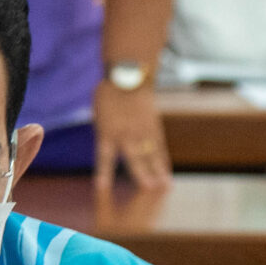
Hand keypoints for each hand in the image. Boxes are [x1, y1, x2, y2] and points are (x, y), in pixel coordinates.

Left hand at [91, 78, 171, 194]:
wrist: (129, 76)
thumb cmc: (109, 95)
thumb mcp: (99, 114)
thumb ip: (104, 133)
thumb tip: (109, 148)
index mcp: (107, 132)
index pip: (104, 157)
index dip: (103, 173)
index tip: (101, 188)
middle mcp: (126, 134)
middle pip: (135, 158)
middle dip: (142, 174)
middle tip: (149, 189)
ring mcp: (142, 131)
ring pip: (151, 154)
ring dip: (158, 171)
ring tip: (165, 186)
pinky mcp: (154, 127)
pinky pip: (159, 147)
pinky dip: (163, 161)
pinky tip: (166, 173)